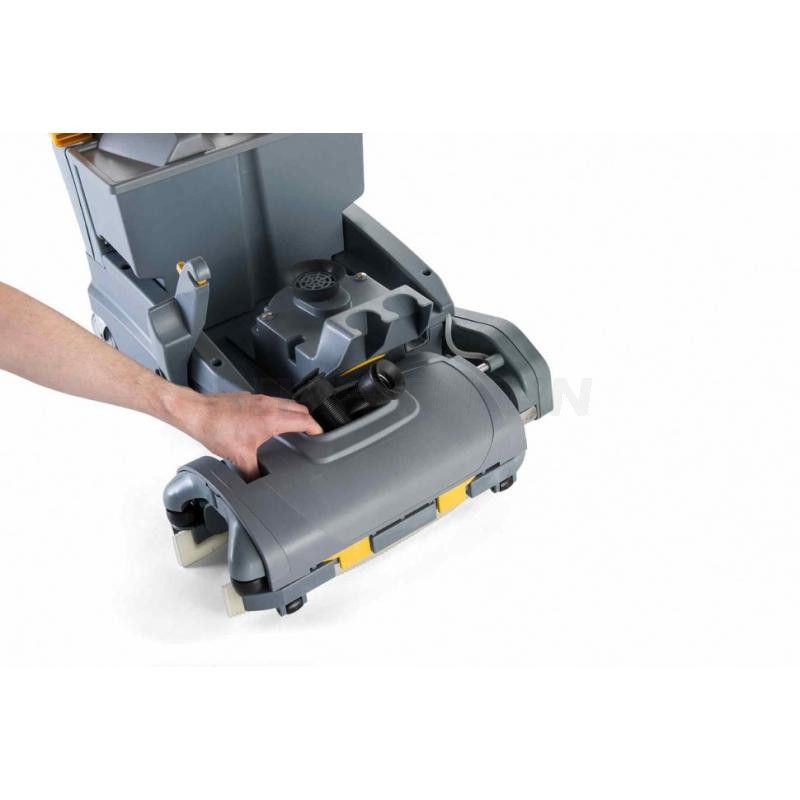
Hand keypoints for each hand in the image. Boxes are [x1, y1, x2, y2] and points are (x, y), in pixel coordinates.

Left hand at [168, 390, 322, 479]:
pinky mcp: (249, 398)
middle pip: (300, 408)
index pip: (305, 420)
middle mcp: (268, 405)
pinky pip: (272, 402)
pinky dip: (279, 410)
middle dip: (309, 420)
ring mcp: (259, 399)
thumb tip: (258, 483)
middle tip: (310, 431)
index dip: (317, 429)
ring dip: (294, 413)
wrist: (197, 412)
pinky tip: (269, 422)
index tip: (321, 435)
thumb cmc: (216, 428)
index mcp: (272, 418)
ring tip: (294, 426)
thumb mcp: (238, 457)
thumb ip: (253, 472)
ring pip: (286, 403)